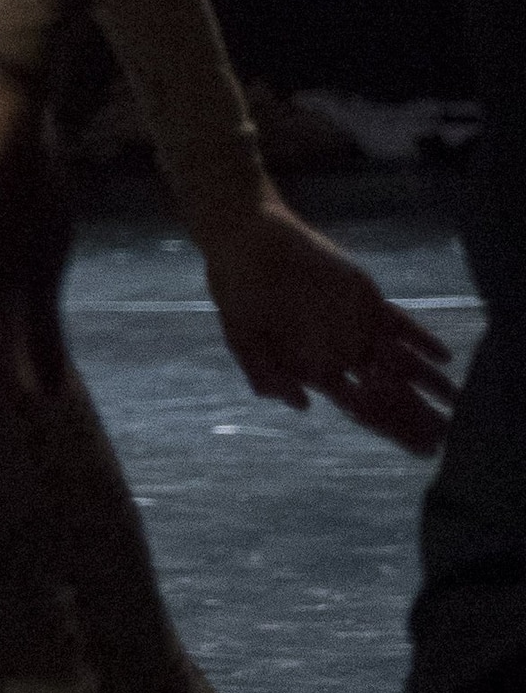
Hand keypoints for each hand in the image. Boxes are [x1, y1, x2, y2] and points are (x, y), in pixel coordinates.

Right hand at [188, 184, 455, 455]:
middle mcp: (341, 353)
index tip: (419, 450)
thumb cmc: (237, 291)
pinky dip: (421, 340)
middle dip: (418, 416)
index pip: (362, 408)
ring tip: (455, 403)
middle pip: (390, 392)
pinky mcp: (366, 301)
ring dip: (429, 382)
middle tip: (448, 439)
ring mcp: (356, 327)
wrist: (248, 242)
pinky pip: (401, 325)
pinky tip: (442, 357)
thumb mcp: (240, 337)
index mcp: (313, 370)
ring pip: (402, 362)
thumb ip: (264, 373)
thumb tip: (302, 406)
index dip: (391, 429)